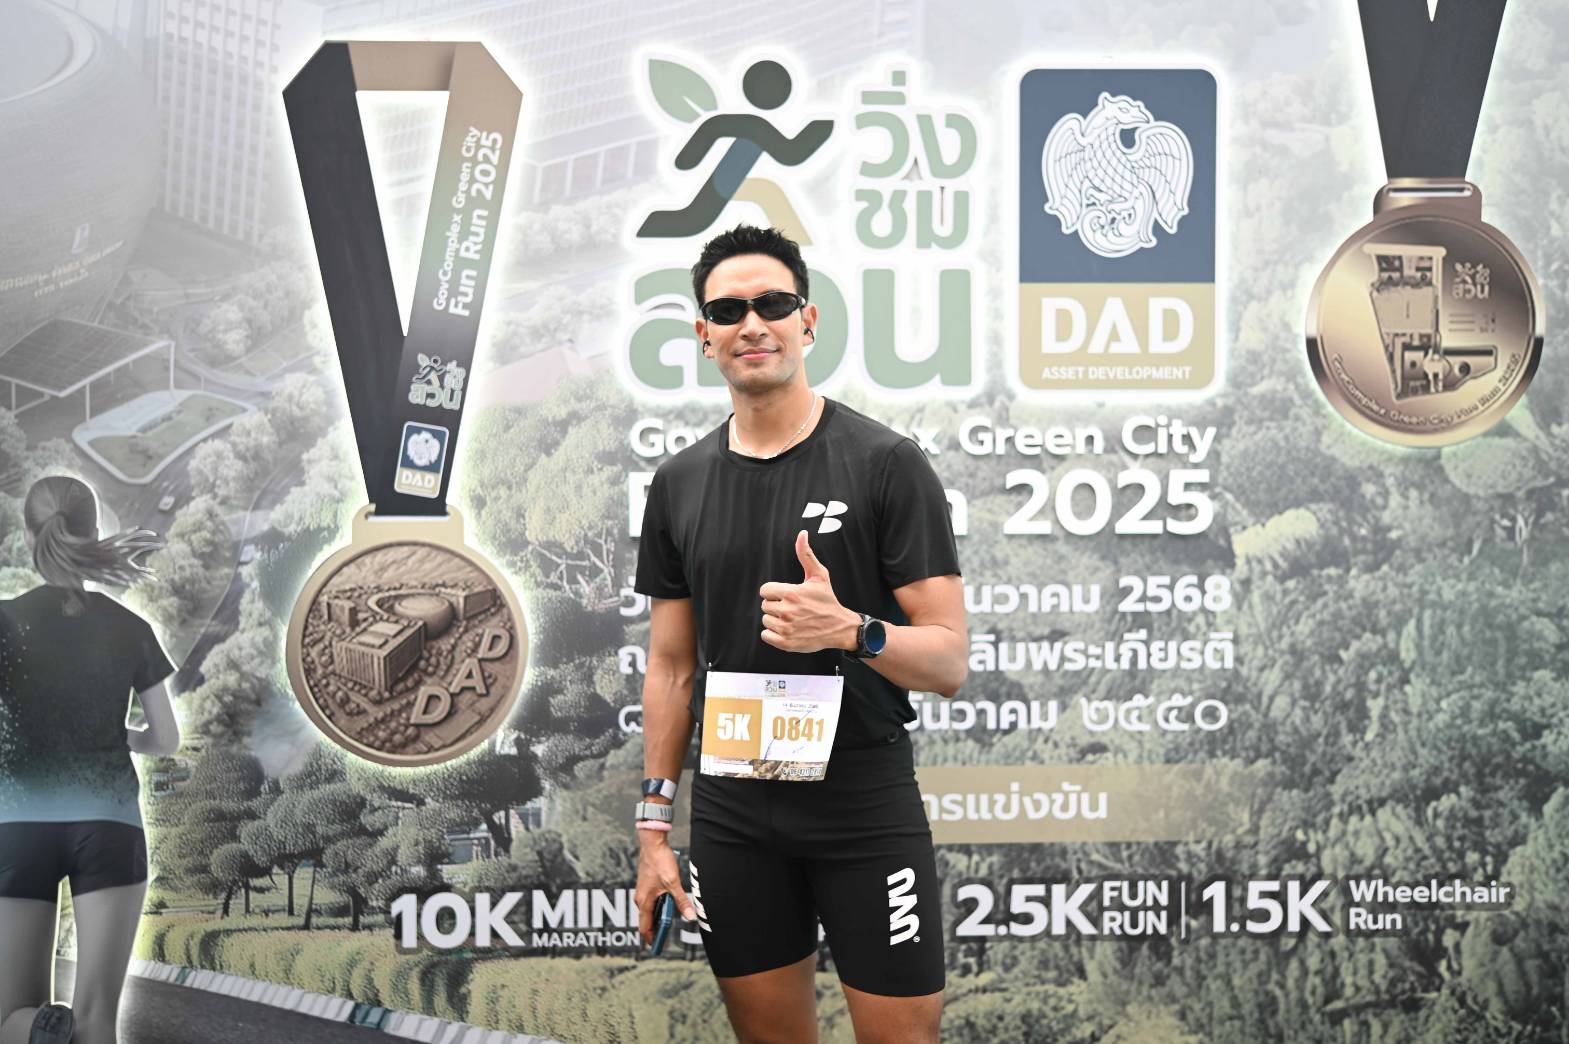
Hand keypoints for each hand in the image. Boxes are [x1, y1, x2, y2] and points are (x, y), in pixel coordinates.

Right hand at [635, 831, 696, 945]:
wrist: (652, 844)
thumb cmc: (659, 862)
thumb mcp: (673, 883)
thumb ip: (681, 901)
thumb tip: (690, 915)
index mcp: (644, 901)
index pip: (644, 927)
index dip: (651, 938)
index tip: (658, 946)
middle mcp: (640, 898)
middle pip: (647, 920)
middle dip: (656, 929)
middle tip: (667, 938)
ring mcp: (643, 892)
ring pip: (650, 910)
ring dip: (659, 917)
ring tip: (670, 923)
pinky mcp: (647, 886)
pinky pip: (652, 902)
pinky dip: (659, 907)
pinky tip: (669, 906)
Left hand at [758, 530, 858, 653]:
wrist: (839, 627)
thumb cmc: (827, 600)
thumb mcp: (819, 575)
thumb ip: (806, 554)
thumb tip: (802, 533)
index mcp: (791, 593)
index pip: (765, 590)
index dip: (775, 592)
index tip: (787, 595)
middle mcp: (787, 610)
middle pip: (765, 605)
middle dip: (776, 605)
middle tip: (793, 608)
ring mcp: (786, 628)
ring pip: (766, 620)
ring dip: (775, 620)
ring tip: (792, 619)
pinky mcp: (785, 643)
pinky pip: (766, 635)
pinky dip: (774, 634)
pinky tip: (787, 630)